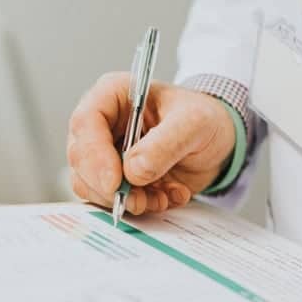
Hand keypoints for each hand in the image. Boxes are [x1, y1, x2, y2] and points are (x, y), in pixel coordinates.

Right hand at [67, 72, 235, 213]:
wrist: (219, 141)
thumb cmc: (205, 118)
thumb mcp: (194, 123)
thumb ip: (165, 144)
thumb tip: (133, 171)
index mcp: (113, 96)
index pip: (86, 124)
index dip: (94, 156)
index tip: (114, 183)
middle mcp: (103, 125)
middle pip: (81, 160)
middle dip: (109, 187)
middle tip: (139, 201)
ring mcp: (108, 155)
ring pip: (93, 186)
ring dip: (127, 200)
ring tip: (162, 197)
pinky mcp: (119, 180)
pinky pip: (115, 201)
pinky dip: (142, 206)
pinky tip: (168, 196)